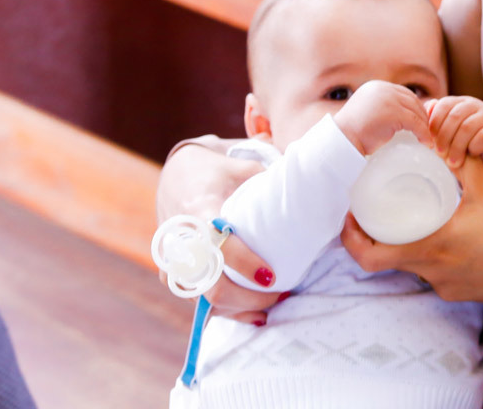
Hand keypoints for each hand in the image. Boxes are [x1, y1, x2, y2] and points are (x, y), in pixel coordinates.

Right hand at [155, 141, 280, 323]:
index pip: (219, 247)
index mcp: (197, 212)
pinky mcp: (175, 276)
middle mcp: (181, 243)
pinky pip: (201, 304)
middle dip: (250, 298)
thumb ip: (268, 186)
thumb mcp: (242, 169)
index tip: (271, 276)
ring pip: (208, 302)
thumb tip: (308, 198)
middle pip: (212, 288)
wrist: (175, 178)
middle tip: (281, 292)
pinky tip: (256, 314)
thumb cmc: (215, 172)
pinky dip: (231, 311)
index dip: (246, 265)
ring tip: (276, 299)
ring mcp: (174, 264)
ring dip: (243, 306)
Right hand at [333, 80, 430, 154]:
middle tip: (427, 130)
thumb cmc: (353, 131)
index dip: (415, 107)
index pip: (404, 94)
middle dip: (422, 115)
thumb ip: (384, 107)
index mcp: (377, 86)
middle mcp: (384, 89)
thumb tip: (403, 115)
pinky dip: (423, 133)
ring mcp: (389, 99)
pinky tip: (425, 142)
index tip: (421, 120)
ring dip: (424, 126)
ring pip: (416, 112)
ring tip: (428, 138)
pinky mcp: (394, 113)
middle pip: (412, 100)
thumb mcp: (369, 111)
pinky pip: (415, 123)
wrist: (342, 139)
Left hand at [341, 155, 482, 302]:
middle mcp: (430, 270)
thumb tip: (446, 140)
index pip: (371, 255)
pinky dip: (431, 257)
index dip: (352, 239)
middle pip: (384, 262)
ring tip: (409, 221)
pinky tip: (442, 241)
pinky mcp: (456, 292)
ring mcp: (443, 285)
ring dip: (407, 246)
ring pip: (411, 266)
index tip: (350, 217)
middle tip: (369, 217)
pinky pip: (434, 274)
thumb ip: (465, 163)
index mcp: (429, 245)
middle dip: (374, 240)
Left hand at [427, 96, 482, 183]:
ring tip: (452, 162)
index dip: (434, 123)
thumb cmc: (461, 144)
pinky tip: (469, 156)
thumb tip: (422, 115)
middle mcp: (474, 104)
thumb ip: (435, 123)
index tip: (429, 140)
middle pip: (454, 117)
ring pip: (467, 128)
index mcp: (459, 102)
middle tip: (439, 154)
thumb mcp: (446, 133)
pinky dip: (472, 148)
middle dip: (444, 137)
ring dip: (456, 147)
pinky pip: (481, 137)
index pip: (444, 105)